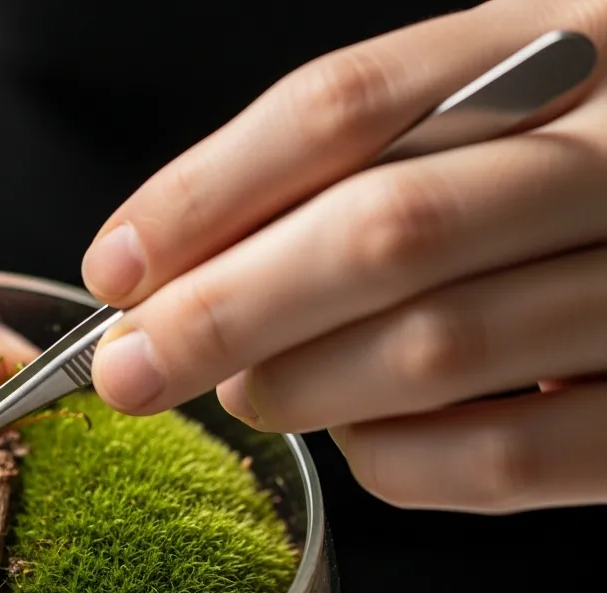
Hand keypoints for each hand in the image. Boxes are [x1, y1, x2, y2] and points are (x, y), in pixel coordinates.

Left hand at [82, 1, 606, 512]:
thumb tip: (177, 271)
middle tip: (131, 368)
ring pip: (436, 349)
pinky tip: (360, 437)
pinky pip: (505, 460)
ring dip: (300, 387)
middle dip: (224, 313)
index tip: (117, 267)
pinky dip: (393, 461)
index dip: (204, 195)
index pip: (342, 108)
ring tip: (248, 391)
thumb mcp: (486, 107)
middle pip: (380, 231)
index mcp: (557, 46)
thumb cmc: (574, 163)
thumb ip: (356, 162)